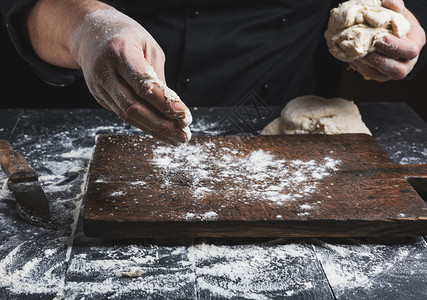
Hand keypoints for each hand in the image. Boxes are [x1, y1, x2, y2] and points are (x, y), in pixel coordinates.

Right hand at [69, 9, 191, 144]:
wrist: (88, 33)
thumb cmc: (125, 36)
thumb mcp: (148, 45)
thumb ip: (158, 75)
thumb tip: (171, 107)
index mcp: (120, 52)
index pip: (143, 85)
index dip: (165, 104)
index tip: (185, 116)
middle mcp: (105, 71)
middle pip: (134, 107)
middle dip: (162, 125)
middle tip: (183, 135)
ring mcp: (99, 87)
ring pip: (127, 116)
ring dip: (155, 130)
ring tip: (176, 137)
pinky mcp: (100, 97)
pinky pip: (124, 115)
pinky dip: (144, 125)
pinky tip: (161, 131)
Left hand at [349, 0, 425, 81]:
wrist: (386, 31)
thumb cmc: (394, 20)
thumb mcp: (397, 10)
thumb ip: (394, 5)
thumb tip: (389, 2)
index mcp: (415, 43)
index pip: (410, 50)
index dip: (395, 46)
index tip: (379, 38)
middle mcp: (407, 61)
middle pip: (399, 70)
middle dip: (381, 61)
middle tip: (367, 50)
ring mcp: (393, 71)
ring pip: (382, 76)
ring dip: (368, 67)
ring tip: (357, 56)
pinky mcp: (380, 75)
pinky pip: (370, 75)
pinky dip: (360, 68)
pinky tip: (352, 58)